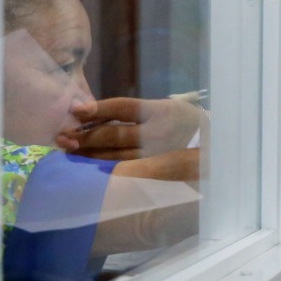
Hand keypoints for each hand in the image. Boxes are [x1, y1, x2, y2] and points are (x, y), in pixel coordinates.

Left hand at [56, 96, 204, 159]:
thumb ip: (138, 112)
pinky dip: (105, 168)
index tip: (76, 111)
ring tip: (69, 152)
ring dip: (90, 153)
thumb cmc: (188, 129)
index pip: (124, 107)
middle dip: (85, 135)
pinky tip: (89, 167)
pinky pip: (126, 170)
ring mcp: (158, 155)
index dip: (98, 108)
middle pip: (114, 133)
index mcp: (162, 112)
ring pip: (116, 155)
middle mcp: (159, 133)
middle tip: (61, 137)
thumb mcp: (170, 111)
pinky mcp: (157, 172)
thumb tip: (94, 113)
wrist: (219, 153)